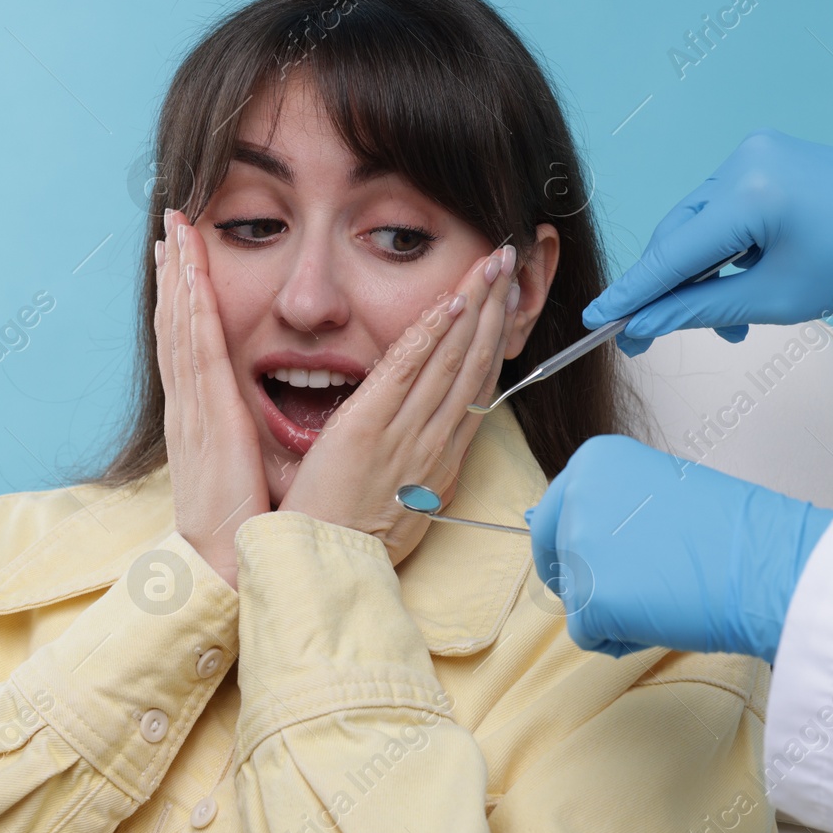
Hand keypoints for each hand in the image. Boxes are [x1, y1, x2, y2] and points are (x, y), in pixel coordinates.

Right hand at [154, 208, 269, 589]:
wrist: (226, 567)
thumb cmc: (243, 529)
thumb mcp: (244, 473)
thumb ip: (247, 442)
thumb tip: (259, 422)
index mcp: (203, 422)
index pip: (190, 347)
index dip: (185, 300)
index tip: (183, 259)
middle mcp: (191, 408)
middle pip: (178, 326)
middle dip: (174, 273)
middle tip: (171, 224)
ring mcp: (194, 410)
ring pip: (183, 327)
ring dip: (178, 276)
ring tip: (175, 231)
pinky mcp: (209, 417)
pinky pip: (199, 350)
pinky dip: (192, 308)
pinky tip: (191, 276)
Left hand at [279, 244, 519, 564]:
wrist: (325, 568)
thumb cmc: (352, 541)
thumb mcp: (403, 509)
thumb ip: (418, 472)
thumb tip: (429, 450)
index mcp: (441, 461)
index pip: (477, 388)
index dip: (494, 340)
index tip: (504, 303)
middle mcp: (435, 444)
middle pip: (475, 364)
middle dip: (494, 309)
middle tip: (507, 263)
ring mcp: (407, 435)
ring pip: (452, 359)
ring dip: (474, 305)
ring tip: (489, 264)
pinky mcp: (369, 428)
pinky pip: (408, 370)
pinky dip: (432, 333)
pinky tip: (451, 300)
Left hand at [524, 434, 832, 662]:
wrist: (767, 565)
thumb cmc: (729, 533)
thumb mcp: (658, 492)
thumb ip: (613, 506)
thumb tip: (580, 538)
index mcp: (594, 460)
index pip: (552, 513)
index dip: (568, 548)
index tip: (590, 565)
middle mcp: (576, 493)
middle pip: (554, 556)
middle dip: (580, 581)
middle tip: (625, 592)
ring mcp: (580, 544)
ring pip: (572, 598)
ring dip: (609, 610)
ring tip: (663, 596)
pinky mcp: (590, 596)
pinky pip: (586, 634)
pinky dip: (617, 639)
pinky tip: (660, 619)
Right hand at [585, 129, 832, 355]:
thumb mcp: (777, 299)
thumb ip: (702, 310)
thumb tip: (646, 326)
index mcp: (752, 192)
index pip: (673, 252)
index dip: (632, 292)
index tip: (596, 320)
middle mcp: (745, 160)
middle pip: (679, 235)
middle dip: (668, 288)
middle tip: (650, 338)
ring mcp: (755, 153)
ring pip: (699, 224)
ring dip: (699, 272)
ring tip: (727, 322)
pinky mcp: (766, 157)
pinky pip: (722, 208)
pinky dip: (722, 248)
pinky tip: (739, 282)